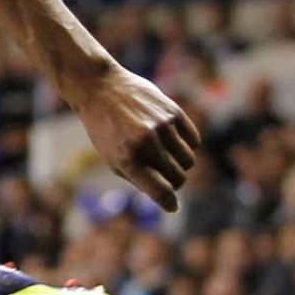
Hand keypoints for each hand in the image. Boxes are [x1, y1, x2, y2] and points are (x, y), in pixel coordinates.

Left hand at [65, 62, 201, 212]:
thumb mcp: (112, 158)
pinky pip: (194, 140)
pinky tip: (173, 141)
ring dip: (181, 164)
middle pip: (178, 178)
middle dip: (173, 182)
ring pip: (188, 161)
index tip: (172, 206)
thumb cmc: (105, 129)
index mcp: (128, 159)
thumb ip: (138, 178)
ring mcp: (162, 126)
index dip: (169, 203)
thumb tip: (166, 197)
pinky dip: (188, 146)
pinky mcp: (173, 111)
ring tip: (166, 156)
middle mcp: (146, 143)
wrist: (100, 88)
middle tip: (165, 176)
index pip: (161, 191)